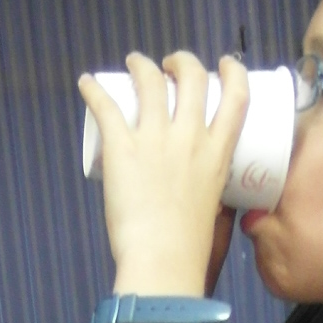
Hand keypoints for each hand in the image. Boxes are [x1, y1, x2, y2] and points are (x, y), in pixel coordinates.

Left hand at [79, 50, 248, 293]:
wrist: (162, 260)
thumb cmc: (191, 248)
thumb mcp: (217, 212)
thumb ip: (216, 199)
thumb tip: (216, 204)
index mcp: (218, 152)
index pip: (236, 97)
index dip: (233, 72)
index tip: (225, 65)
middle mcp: (190, 136)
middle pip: (192, 78)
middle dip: (182, 62)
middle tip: (169, 66)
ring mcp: (155, 139)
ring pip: (150, 81)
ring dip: (141, 65)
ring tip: (134, 63)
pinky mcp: (122, 147)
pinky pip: (106, 106)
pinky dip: (93, 89)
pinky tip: (86, 82)